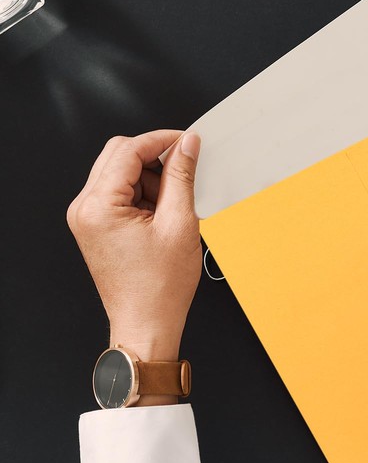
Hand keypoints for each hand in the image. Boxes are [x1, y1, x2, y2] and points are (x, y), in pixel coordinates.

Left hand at [67, 130, 201, 404]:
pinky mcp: (96, 225)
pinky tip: (162, 213)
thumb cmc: (160, 287)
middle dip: (155, 158)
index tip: (187, 140)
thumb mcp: (180, 222)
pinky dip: (143, 193)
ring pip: (120, 172)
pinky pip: (119, 192)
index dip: (161, 140)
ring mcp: (87, 217)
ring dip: (150, 178)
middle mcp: (85, 208)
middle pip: (118, 155)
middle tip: (185, 168)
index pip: (128, 150)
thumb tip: (186, 145)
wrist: (147, 323)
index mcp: (98, 206)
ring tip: (172, 207)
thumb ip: (182, 176)